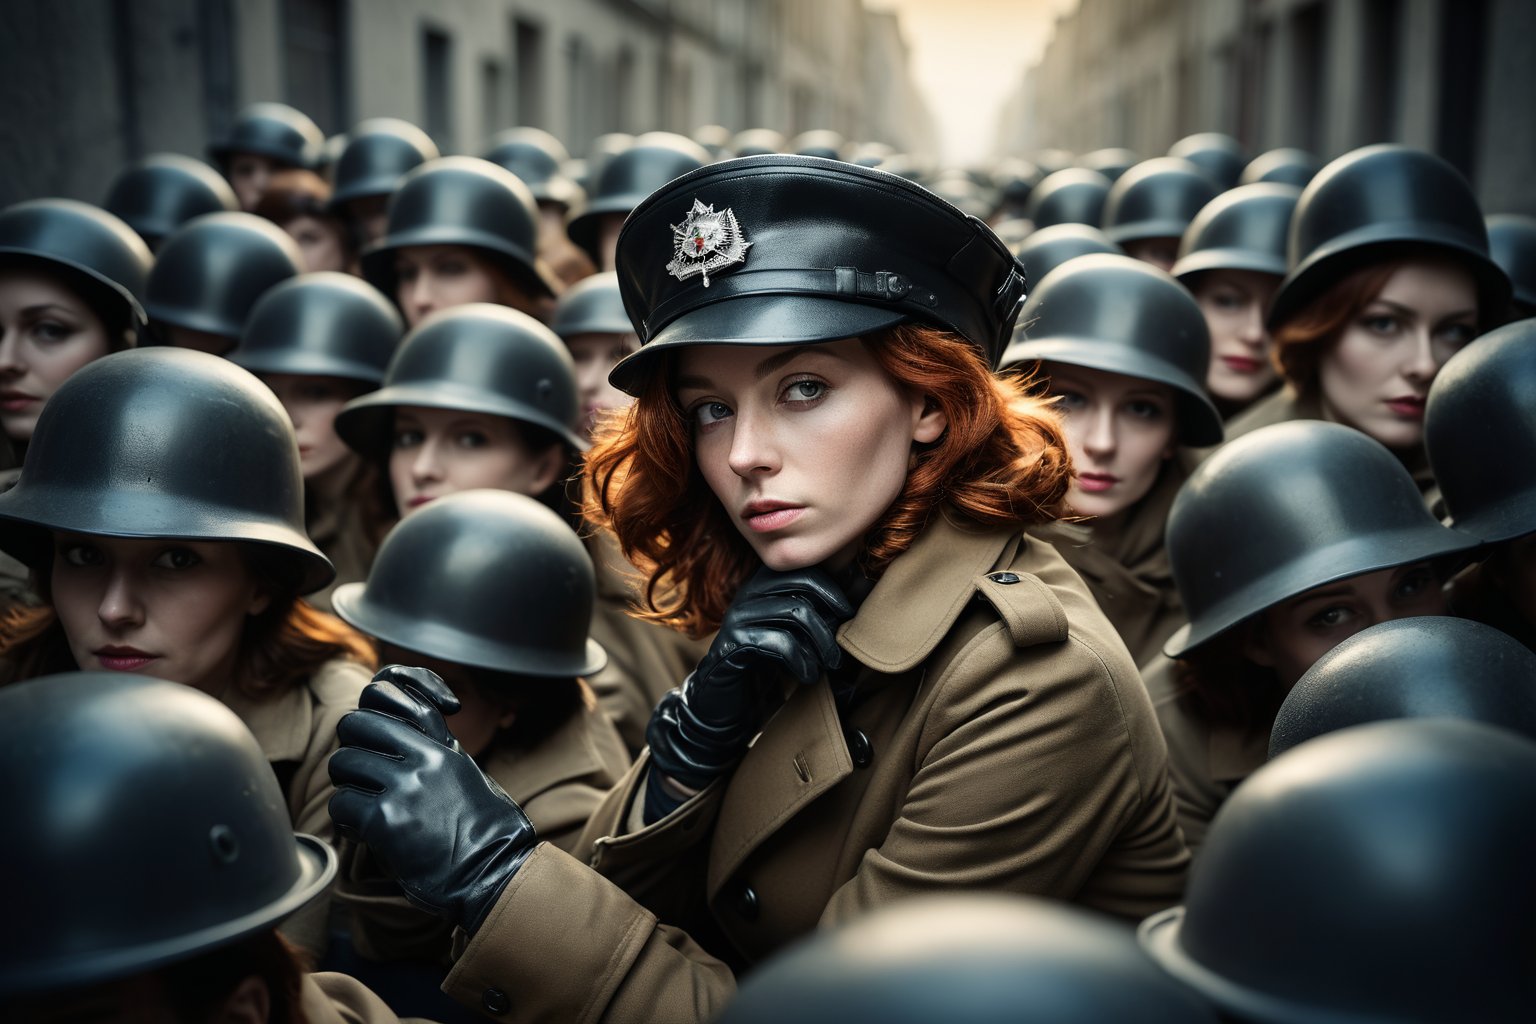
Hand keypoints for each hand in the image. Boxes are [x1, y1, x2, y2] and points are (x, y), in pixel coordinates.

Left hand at [329, 668, 535, 932]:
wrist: (495, 873)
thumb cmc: (486, 833)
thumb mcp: (467, 776)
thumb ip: (437, 754)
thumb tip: (411, 741)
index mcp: (443, 745)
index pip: (394, 692)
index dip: (377, 707)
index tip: (381, 733)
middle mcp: (424, 757)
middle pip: (356, 723)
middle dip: (350, 746)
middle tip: (359, 773)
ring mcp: (405, 786)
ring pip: (342, 763)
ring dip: (347, 787)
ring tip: (362, 807)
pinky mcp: (386, 820)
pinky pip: (342, 805)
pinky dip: (347, 822)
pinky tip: (364, 833)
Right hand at [646, 566, 852, 794]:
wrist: (725, 704)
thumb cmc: (767, 667)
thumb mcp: (794, 636)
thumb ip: (817, 616)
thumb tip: (861, 594)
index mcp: (764, 584)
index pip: (807, 570)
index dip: (834, 591)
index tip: (849, 618)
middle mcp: (748, 592)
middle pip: (803, 585)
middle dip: (831, 616)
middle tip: (840, 649)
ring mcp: (738, 616)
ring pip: (795, 611)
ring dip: (821, 642)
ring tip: (828, 665)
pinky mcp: (732, 643)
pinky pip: (778, 641)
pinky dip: (801, 660)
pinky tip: (807, 676)